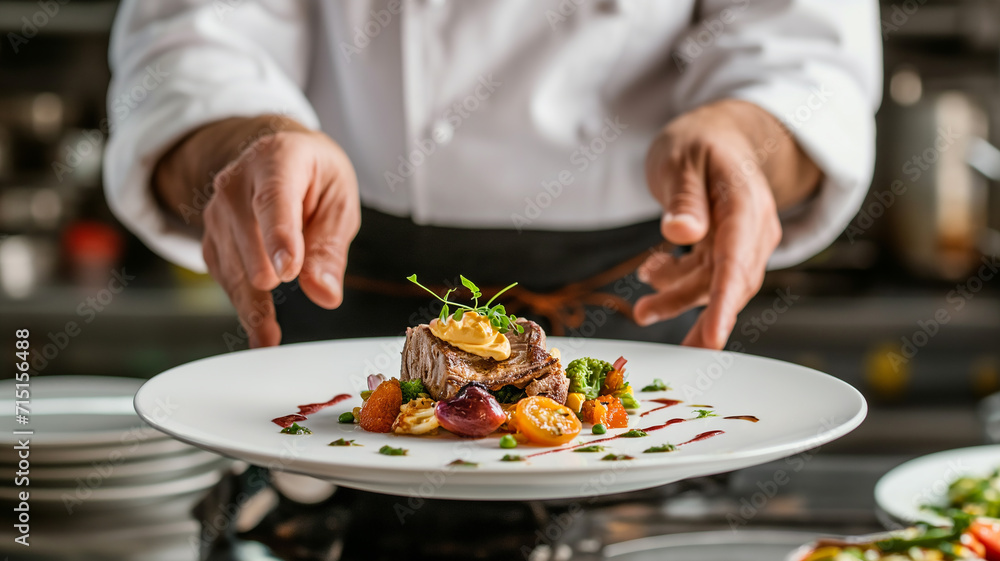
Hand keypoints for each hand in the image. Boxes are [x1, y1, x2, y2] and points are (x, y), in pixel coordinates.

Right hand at [199, 130, 359, 346]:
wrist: (279, 156)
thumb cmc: (315, 177)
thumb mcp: (339, 202)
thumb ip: (330, 248)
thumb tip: (323, 292)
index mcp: (277, 160)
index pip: (274, 199)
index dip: (279, 237)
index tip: (286, 273)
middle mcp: (236, 182)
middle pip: (246, 239)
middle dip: (264, 278)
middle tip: (275, 326)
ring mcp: (217, 211)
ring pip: (231, 264)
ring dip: (249, 303)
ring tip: (266, 338)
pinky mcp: (211, 237)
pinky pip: (224, 276)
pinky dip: (241, 302)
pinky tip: (258, 324)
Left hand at [634, 99, 819, 348]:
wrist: (719, 135)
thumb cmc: (699, 142)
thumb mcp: (682, 160)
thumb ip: (685, 198)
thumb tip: (682, 233)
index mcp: (745, 204)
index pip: (737, 260)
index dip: (725, 303)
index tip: (713, 337)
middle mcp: (753, 228)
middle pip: (730, 283)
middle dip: (700, 316)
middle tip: (675, 343)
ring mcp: (743, 241)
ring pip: (713, 285)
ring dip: (676, 298)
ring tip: (641, 309)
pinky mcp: (728, 249)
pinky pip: (705, 277)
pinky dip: (677, 281)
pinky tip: (651, 274)